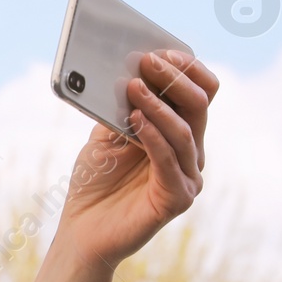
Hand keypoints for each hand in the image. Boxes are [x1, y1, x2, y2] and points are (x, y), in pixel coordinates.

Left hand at [55, 49, 219, 268]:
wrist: (82, 231)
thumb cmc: (94, 184)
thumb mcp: (106, 137)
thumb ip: (121, 110)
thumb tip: (130, 73)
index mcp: (177, 135)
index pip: (199, 94)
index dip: (185, 69)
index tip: (160, 50)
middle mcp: (190, 154)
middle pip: (198, 106)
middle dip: (173, 79)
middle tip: (147, 61)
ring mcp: (187, 177)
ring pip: (185, 131)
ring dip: (159, 105)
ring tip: (134, 87)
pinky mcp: (177, 199)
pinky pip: (171, 161)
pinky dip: (154, 136)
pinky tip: (136, 119)